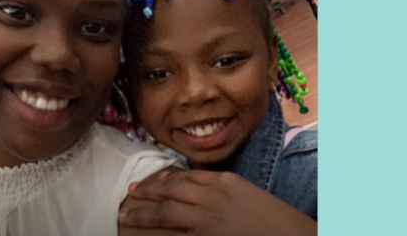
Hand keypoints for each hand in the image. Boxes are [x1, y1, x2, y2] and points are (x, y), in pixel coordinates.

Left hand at [118, 169, 315, 235]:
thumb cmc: (281, 223)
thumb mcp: (252, 198)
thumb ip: (227, 194)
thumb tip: (204, 198)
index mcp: (226, 181)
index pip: (187, 176)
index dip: (164, 179)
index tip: (151, 181)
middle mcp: (213, 196)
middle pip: (171, 190)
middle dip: (148, 191)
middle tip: (130, 192)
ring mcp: (208, 219)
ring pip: (166, 213)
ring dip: (143, 213)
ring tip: (126, 212)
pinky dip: (159, 235)